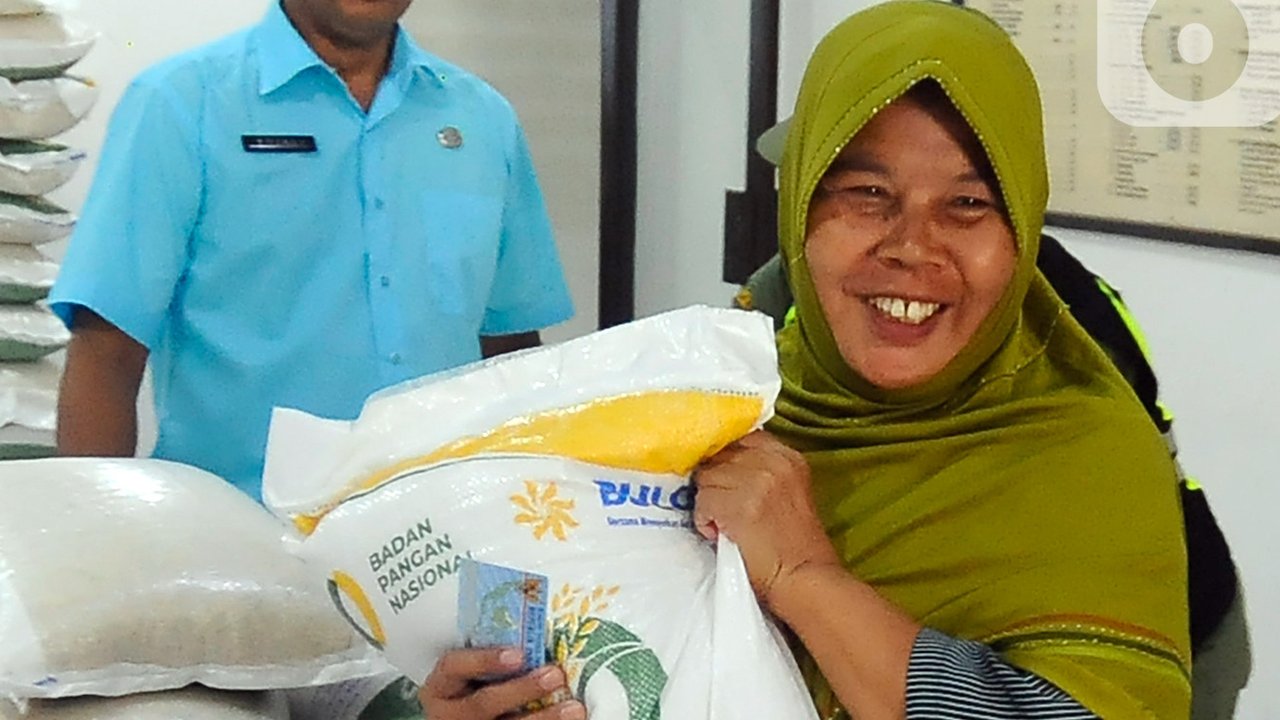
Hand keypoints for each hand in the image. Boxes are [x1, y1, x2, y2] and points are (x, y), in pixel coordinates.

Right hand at [418, 648, 586, 719]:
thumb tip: (539, 630)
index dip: (485, 659)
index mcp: (441, 687)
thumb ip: (491, 659)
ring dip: (544, 718)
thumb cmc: (472, 689)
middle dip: (522, 690)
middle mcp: (450, 714)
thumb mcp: (469, 675)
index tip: (518, 653)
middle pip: (484, 704)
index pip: (454, 667)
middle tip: (555, 675)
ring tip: (573, 707)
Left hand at [693, 430, 841, 610]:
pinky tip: (719, 534)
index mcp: (787, 455)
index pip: (739, 438)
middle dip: (714, 482)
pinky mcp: (739, 504)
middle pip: (719, 456)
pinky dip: (703, 520)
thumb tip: (718, 464)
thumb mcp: (788, 491)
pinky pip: (702, 501)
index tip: (722, 480)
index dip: (723, 458)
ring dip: (707, 502)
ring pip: (705, 478)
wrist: (805, 578)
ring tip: (723, 524)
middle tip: (723, 508)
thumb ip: (760, 471)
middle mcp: (772, 461)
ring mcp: (756, 480)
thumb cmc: (794, 544)